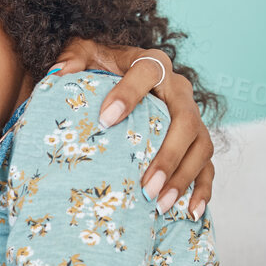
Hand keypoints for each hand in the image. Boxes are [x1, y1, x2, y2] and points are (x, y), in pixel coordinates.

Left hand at [51, 39, 214, 218]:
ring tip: (160, 205)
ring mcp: (192, 117)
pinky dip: (203, 189)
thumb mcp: (86, 53)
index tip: (105, 120)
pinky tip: (190, 212)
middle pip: (185, 120)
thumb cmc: (103, 66)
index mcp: (152, 63)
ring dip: (184, 177)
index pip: (147, 72)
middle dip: (168, 155)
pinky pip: (208, 165)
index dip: (129, 94)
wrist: (123, 74)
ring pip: (201, 146)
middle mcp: (178, 89)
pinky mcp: (196, 140)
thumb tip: (58, 74)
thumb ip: (73, 58)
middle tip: (146, 186)